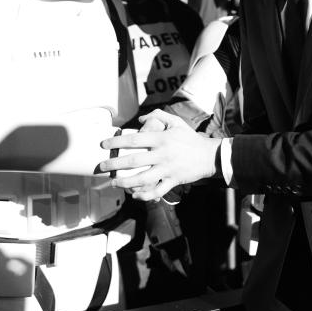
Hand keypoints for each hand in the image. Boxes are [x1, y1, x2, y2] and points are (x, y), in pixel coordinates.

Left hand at [100, 110, 219, 200]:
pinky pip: (157, 192)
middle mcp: (162, 155)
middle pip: (134, 161)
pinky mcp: (173, 181)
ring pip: (143, 179)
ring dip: (125, 183)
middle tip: (102, 167)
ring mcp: (168, 170)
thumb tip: (139, 120)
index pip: (134, 140)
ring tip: (114, 183)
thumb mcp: (176, 122)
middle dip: (114, 164)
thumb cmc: (190, 138)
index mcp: (161, 139)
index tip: (104, 145)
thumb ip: (158, 115)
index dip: (116, 142)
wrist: (209, 155)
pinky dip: (145, 195)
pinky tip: (135, 195)